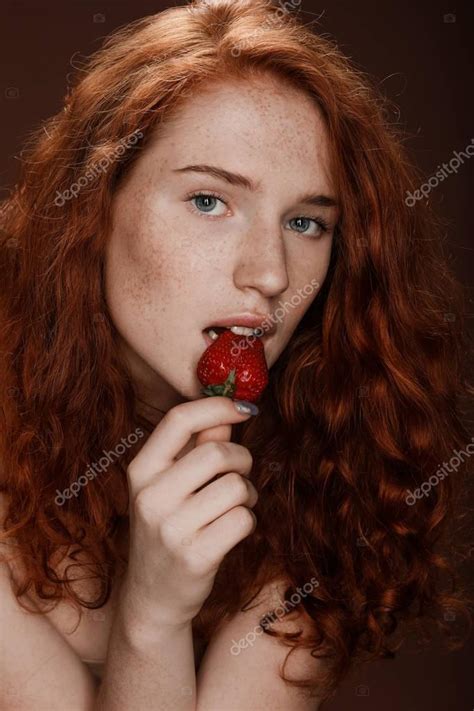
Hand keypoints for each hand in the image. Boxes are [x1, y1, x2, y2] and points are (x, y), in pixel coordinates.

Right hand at [121, 397, 257, 628]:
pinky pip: (243, 519)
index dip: (217, 406)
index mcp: (141, 470)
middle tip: (238, 474)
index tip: (244, 407)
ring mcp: (170, 529)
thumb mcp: (169, 485)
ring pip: (236, 487)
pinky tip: (232, 528)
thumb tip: (228, 414)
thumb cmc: (168, 528)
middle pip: (217, 453)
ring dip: (247, 494)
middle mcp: (150, 496)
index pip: (178, 420)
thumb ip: (196, 447)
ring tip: (234, 506)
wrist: (152, 596)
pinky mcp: (195, 557)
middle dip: (241, 460)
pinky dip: (247, 520)